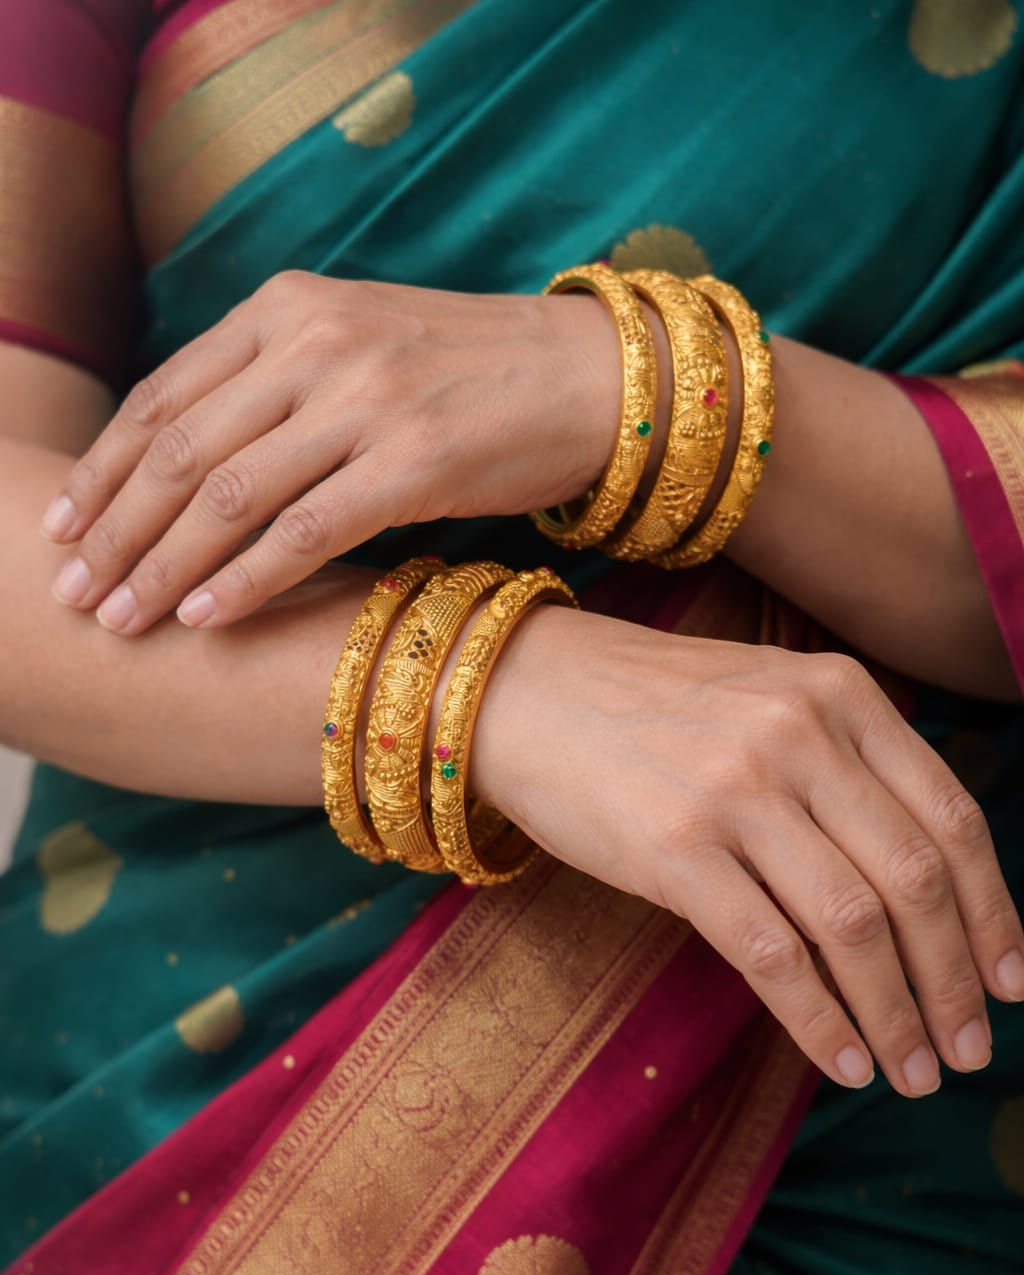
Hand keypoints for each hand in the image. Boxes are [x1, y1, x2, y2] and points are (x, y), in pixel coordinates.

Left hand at [41, 272, 621, 634]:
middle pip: (180, 450)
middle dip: (114, 531)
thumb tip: (188, 456)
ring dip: (163, 566)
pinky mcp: (416, 461)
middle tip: (74, 594)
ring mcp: (367, 400)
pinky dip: (245, 580)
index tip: (63, 527)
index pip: (163, 395)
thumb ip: (275, 377)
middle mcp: (317, 344)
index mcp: (290, 309)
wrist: (585, 374)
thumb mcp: (358, 343)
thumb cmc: (467, 371)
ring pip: (230, 495)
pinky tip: (205, 618)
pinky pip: (305, 531)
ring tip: (121, 620)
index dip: (102, 469)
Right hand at [470, 607, 1023, 1095]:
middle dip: (955, 981)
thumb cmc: (647, 705)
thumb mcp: (765, 697)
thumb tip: (918, 884)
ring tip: (912, 1069)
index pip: (951, 817)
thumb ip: (844, 761)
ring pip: (854, 927)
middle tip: (968, 1049)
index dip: (993, 912)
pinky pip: (772, 955)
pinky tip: (839, 1060)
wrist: (526, 690)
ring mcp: (736, 790)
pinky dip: (819, 1021)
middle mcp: (799, 735)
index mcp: (838, 693)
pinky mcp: (673, 849)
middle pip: (915, 880)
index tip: (1009, 980)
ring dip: (897, 1016)